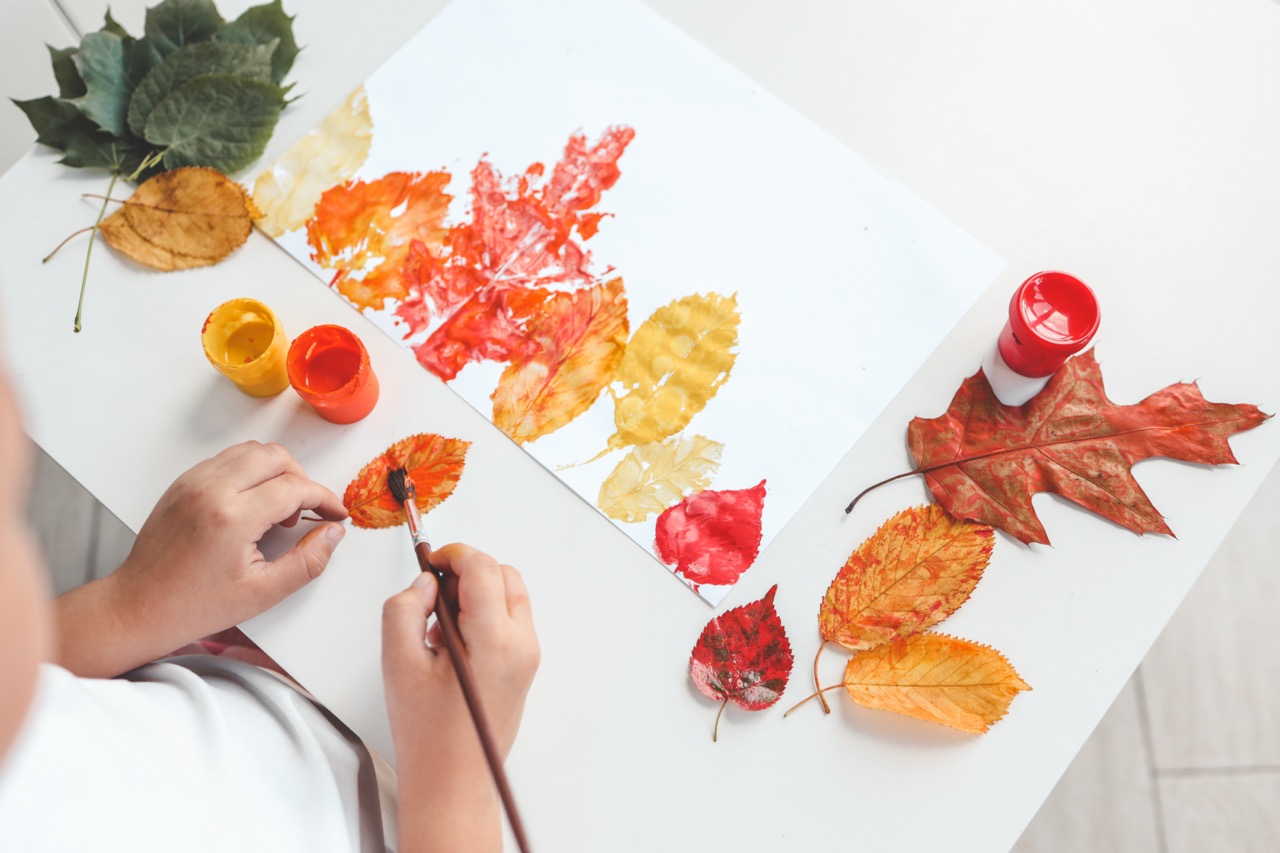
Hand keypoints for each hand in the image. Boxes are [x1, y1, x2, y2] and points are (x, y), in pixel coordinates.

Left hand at [55, 441, 346, 676]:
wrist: (138, 606)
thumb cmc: (192, 605)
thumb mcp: (262, 593)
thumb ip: (307, 562)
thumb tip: (332, 534)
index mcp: (232, 517)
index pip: (294, 487)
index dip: (323, 499)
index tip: (334, 513)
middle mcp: (210, 490)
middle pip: (275, 456)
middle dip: (301, 479)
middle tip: (303, 511)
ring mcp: (192, 482)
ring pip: (251, 451)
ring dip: (275, 471)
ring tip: (275, 508)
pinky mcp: (182, 483)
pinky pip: (227, 459)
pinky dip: (249, 472)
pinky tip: (251, 504)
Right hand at [382, 544, 538, 852]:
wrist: (452, 782)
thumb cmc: (427, 733)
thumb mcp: (398, 662)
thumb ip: (406, 608)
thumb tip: (425, 582)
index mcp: (494, 641)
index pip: (482, 569)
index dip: (453, 555)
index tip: (429, 560)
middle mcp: (521, 644)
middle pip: (503, 574)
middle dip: (466, 571)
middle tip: (432, 594)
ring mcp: (528, 655)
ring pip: (510, 593)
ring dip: (477, 591)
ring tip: (439, 624)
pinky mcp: (526, 665)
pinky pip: (511, 618)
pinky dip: (485, 612)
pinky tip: (453, 641)